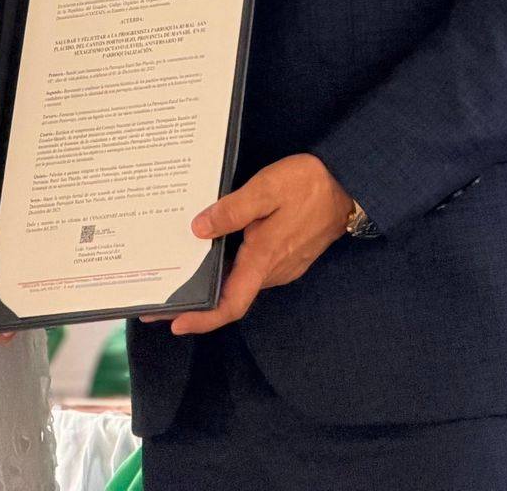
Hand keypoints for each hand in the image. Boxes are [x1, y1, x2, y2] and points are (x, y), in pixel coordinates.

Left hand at [145, 154, 351, 335]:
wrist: (348, 184)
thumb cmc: (307, 184)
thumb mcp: (266, 189)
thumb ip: (232, 210)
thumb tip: (198, 230)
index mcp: (264, 258)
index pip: (231, 303)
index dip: (203, 319)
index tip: (176, 323)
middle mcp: (272, 270)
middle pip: (231, 296)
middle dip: (195, 301)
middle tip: (158, 302)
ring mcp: (281, 265)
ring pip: (241, 282)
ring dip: (211, 283)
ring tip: (176, 274)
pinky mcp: (286, 255)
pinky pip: (252, 268)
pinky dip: (228, 268)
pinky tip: (211, 252)